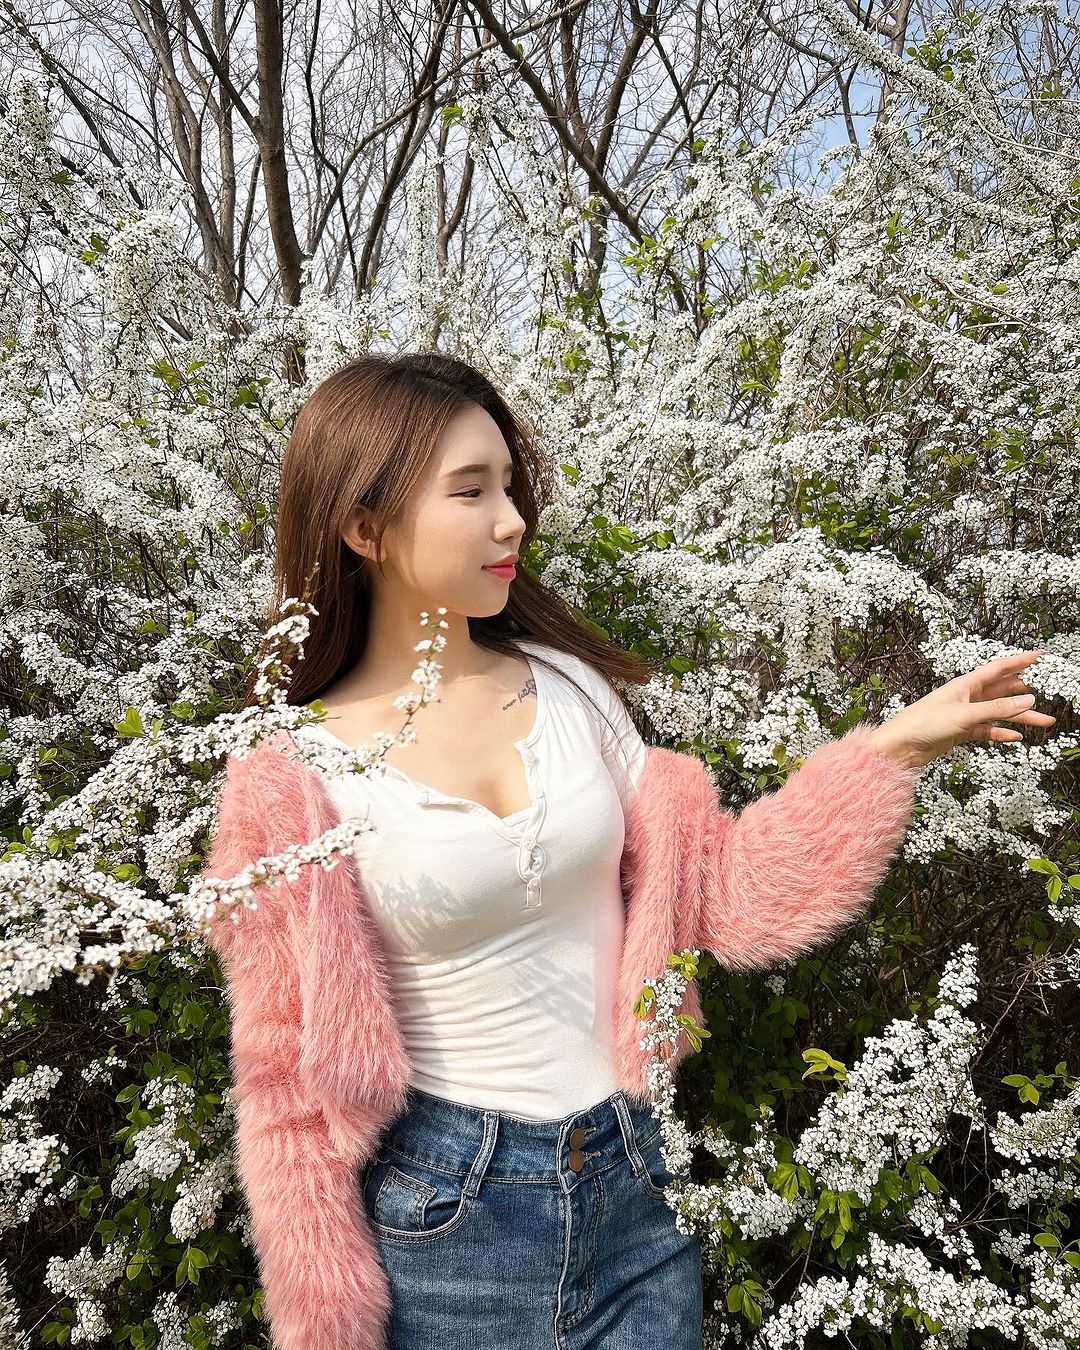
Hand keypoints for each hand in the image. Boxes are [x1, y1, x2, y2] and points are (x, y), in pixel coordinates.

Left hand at [866, 649, 1055, 770]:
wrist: (901, 746)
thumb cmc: (925, 723)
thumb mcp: (966, 715)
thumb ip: (998, 709)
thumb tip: (1028, 700)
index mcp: (966, 684)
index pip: (998, 669)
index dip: (1019, 661)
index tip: (1039, 655)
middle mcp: (967, 697)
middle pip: (1002, 692)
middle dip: (1024, 693)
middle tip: (1046, 692)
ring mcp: (965, 715)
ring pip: (999, 714)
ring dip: (1020, 718)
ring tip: (1045, 722)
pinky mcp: (961, 732)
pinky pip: (987, 731)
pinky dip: (1001, 733)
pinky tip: (1016, 737)